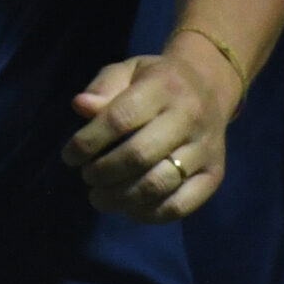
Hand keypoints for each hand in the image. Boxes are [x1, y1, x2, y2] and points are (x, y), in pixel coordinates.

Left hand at [63, 43, 235, 220]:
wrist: (209, 86)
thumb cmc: (156, 79)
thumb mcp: (127, 70)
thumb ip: (103, 88)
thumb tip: (80, 107)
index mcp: (162, 88)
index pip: (120, 119)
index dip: (89, 141)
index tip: (69, 156)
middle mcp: (188, 120)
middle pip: (139, 155)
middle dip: (103, 172)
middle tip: (86, 176)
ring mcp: (205, 150)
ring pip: (160, 183)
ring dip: (122, 197)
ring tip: (99, 197)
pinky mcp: (215, 175)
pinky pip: (182, 205)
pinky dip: (149, 214)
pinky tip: (128, 208)